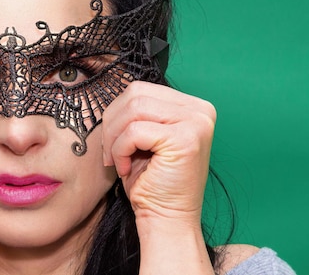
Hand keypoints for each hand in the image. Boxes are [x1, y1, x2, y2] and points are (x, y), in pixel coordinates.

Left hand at [101, 81, 215, 224]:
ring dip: (114, 137)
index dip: (117, 112)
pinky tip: (125, 168)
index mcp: (191, 106)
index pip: (140, 89)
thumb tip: (110, 97)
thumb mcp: (144, 138)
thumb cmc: (152, 181)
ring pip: (134, 109)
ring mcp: (196, 123)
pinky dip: (120, 150)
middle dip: (112, 122)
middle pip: (135, 94)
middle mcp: (200, 110)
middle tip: (108, 151)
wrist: (166, 218)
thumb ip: (136, 112)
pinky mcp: (185, 139)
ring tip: (116, 160)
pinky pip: (134, 131)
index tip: (110, 140)